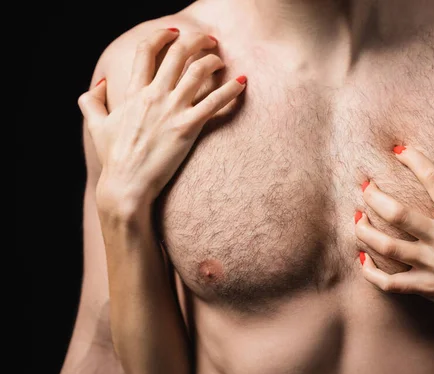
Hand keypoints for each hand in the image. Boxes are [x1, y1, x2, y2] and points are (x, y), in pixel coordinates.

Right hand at [78, 28, 246, 214]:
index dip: (161, 35)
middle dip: (195, 40)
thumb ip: (93, 101)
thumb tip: (100, 84)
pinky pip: (215, 102)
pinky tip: (242, 82)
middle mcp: (154, 95)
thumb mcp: (96, 125)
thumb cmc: (113, 157)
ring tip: (221, 60)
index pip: (146, 51)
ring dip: (213, 60)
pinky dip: (231, 89)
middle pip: (178, 54)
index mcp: (134, 92)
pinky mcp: (188, 127)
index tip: (174, 32)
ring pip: (198, 72)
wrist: (126, 185)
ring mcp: (172, 110)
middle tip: (208, 39)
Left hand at [355, 146, 433, 344]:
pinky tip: (362, 258)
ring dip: (365, 231)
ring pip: (388, 247)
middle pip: (399, 214)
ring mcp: (432, 265)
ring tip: (356, 218)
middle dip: (375, 197)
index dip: (415, 160)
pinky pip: (390, 282)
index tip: (398, 150)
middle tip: (364, 185)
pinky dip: (371, 272)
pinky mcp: (425, 287)